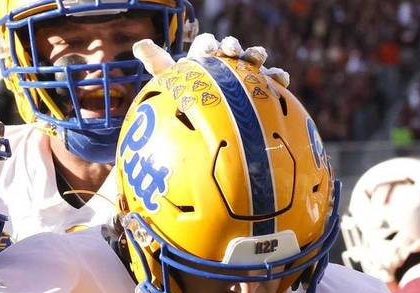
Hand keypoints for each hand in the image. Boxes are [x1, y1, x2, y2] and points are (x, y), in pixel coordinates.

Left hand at [132, 34, 289, 87]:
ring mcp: (245, 73)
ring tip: (257, 59)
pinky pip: (272, 80)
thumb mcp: (171, 81)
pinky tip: (281, 81)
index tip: (208, 53)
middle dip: (232, 46)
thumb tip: (138, 44)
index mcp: (204, 57)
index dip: (207, 46)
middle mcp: (225, 61)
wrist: (205, 120)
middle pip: (231, 47)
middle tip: (230, 51)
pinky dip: (277, 77)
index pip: (206, 45)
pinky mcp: (261, 87)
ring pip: (252, 59)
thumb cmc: (187, 97)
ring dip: (255, 55)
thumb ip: (157, 63)